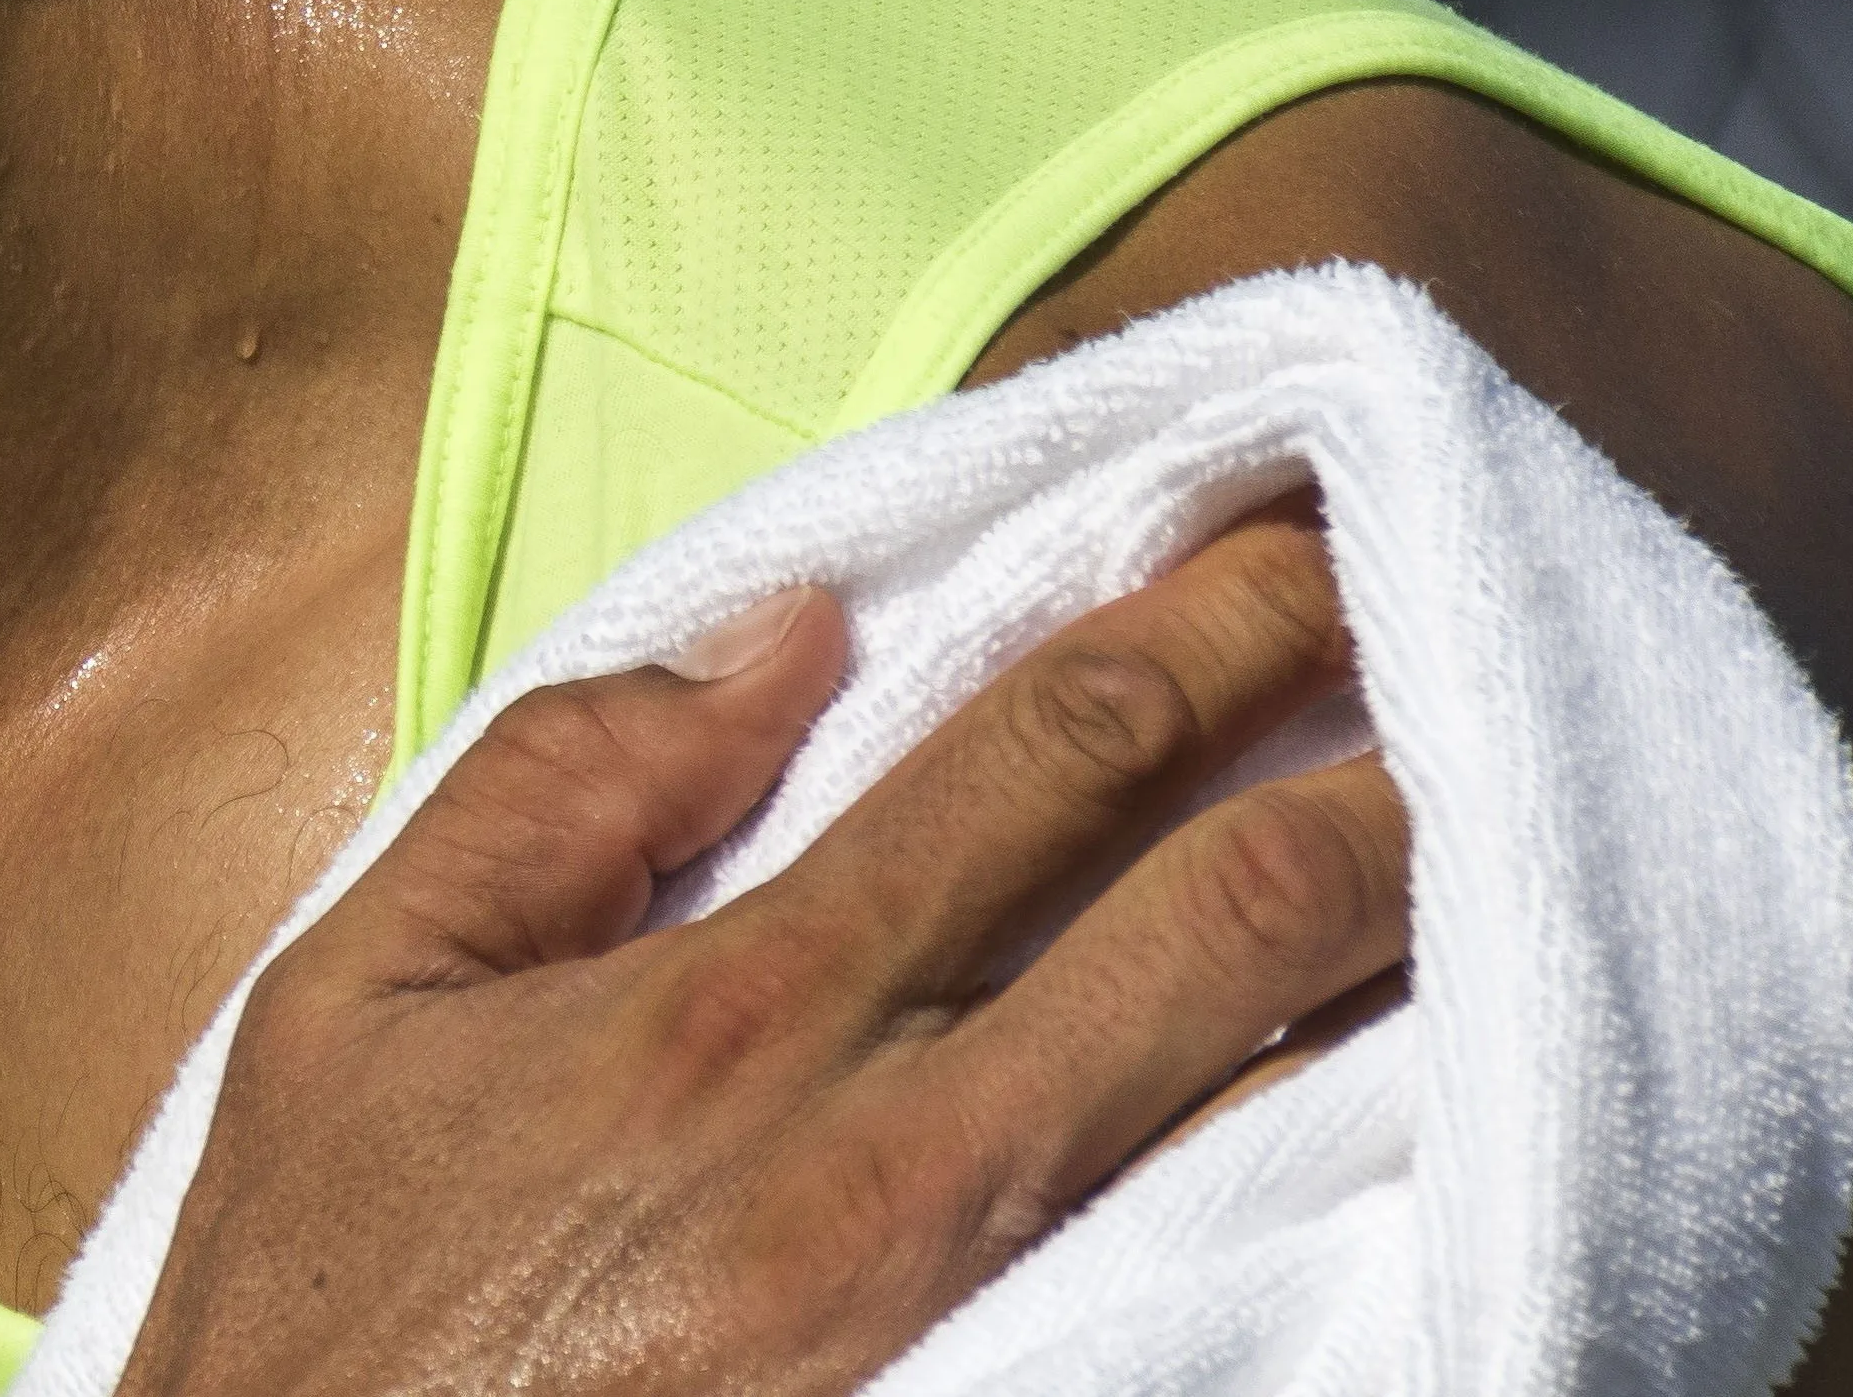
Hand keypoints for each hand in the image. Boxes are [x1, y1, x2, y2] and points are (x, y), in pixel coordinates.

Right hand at [110, 515, 1408, 1396]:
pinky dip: (1384, 1197)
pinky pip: (1262, 1298)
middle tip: (1490, 649)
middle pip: (1229, 906)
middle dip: (1379, 750)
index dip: (1213, 620)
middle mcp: (898, 1149)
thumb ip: (551, 796)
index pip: (1048, 751)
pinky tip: (1463, 1125)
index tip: (1314, 534)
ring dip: (1425, 959)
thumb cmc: (324, 1312)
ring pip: (1292, 1098)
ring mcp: (989, 1320)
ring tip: (1528, 854)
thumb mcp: (345, 1004)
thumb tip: (779, 637)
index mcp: (738, 1003)